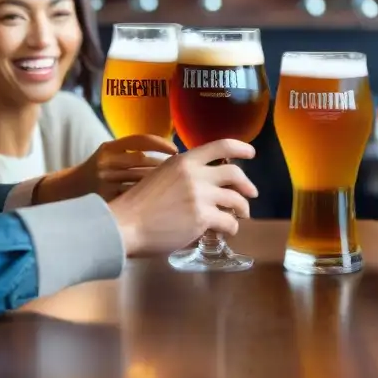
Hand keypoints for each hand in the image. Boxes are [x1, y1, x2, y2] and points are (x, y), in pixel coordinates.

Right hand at [87, 134, 179, 200]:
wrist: (75, 185)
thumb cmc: (102, 166)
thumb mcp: (111, 151)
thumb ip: (132, 148)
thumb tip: (166, 148)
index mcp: (109, 147)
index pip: (140, 140)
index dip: (161, 144)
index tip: (176, 150)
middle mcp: (106, 161)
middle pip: (143, 160)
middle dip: (163, 165)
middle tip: (178, 169)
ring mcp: (106, 179)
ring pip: (140, 179)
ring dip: (158, 180)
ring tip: (172, 182)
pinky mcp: (107, 196)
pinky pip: (133, 195)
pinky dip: (147, 195)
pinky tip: (157, 196)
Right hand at [109, 138, 257, 255]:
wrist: (125, 224)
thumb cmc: (137, 204)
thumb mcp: (160, 175)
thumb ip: (181, 174)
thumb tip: (201, 181)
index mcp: (184, 160)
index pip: (221, 145)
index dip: (241, 147)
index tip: (251, 153)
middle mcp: (196, 175)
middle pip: (234, 173)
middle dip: (247, 184)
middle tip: (251, 193)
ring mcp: (200, 196)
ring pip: (236, 200)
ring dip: (242, 209)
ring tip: (240, 217)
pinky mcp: (202, 218)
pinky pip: (228, 222)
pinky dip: (231, 227)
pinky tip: (226, 231)